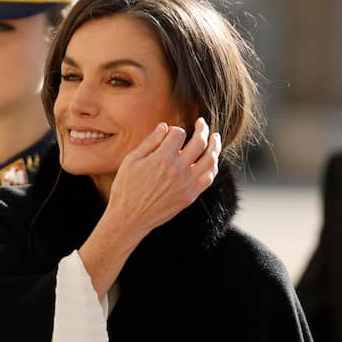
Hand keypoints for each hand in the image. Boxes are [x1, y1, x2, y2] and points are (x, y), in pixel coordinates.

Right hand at [78, 117, 220, 296]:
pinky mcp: (190, 195)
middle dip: (202, 128)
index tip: (171, 132)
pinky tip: (211, 160)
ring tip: (215, 138)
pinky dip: (212, 166)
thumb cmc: (126, 188)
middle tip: (202, 123)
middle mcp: (178, 169)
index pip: (179, 133)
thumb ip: (150, 142)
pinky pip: (209, 178)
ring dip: (215, 145)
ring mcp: (187, 183)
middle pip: (199, 142)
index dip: (175, 130)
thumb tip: (164, 126)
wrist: (130, 218)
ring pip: (210, 159)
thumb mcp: (131, 160)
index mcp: (162, 158)